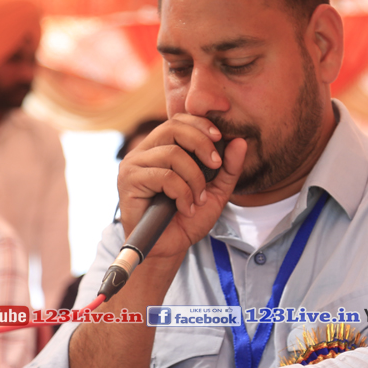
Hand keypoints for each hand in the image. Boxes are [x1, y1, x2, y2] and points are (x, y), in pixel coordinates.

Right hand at [117, 114, 246, 266]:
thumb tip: (239, 141)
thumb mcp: (215, 192)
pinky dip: (182, 193)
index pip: (179, 120)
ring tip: (198, 199)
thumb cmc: (187, 219)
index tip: (220, 138)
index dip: (201, 124)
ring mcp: (133, 165)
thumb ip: (228, 168)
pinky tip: (185, 208)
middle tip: (215, 166)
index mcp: (161, 148)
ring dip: (194, 179)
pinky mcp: (128, 182)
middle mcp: (144, 152)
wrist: (169, 247)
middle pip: (173, 127)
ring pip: (172, 154)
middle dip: (201, 144)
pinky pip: (164, 177)